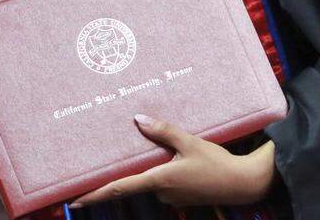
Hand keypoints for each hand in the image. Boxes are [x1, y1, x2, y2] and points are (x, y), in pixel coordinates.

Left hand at [70, 115, 275, 208]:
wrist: (244, 183)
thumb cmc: (217, 163)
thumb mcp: (189, 142)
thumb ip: (163, 131)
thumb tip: (138, 119)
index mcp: (158, 180)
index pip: (119, 188)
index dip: (95, 195)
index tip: (75, 201)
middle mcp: (161, 192)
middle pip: (134, 182)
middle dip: (124, 173)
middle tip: (110, 165)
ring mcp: (172, 197)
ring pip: (151, 180)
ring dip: (151, 169)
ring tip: (163, 153)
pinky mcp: (182, 197)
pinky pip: (164, 182)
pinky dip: (163, 172)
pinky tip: (177, 161)